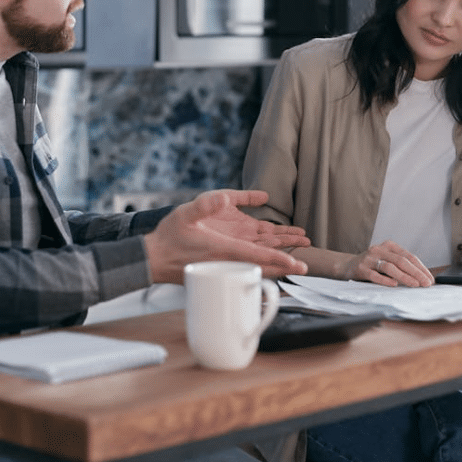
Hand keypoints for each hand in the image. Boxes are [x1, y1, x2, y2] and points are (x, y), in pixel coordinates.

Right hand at [143, 189, 309, 283]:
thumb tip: (225, 195)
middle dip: (286, 262)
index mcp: (224, 249)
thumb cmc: (169, 237)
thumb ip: (206, 205)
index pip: (260, 257)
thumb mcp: (185, 214)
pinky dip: (264, 259)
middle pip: (265, 263)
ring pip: (259, 262)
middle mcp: (229, 258)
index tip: (299, 265)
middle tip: (307, 263)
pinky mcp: (223, 261)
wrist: (154, 258)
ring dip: (278, 257)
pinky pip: (249, 262)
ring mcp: (227, 261)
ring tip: (297, 250)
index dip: (281, 260)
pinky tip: (274, 253)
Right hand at [341, 241, 433, 286]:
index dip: (421, 268)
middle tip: (426, 283)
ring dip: (404, 277)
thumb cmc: (372, 265)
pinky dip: (385, 280)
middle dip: (416, 273)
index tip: (430, 279)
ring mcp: (369, 259)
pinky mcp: (360, 268)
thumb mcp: (386, 260)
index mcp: (389, 246)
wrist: (347, 266)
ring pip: (390, 267)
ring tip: (415, 285)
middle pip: (401, 261)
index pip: (409, 256)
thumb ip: (401, 266)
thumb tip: (422, 279)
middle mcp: (379, 250)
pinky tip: (394, 285)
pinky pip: (375, 275)